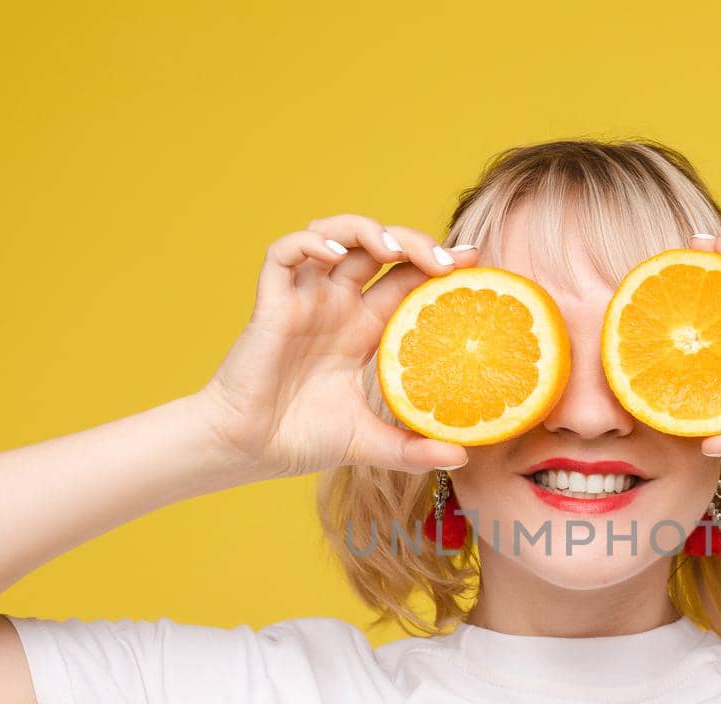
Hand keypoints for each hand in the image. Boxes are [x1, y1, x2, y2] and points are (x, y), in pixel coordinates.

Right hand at [198, 215, 481, 479]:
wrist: (247, 451)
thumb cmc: (302, 441)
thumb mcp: (371, 444)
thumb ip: (414, 449)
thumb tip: (463, 457)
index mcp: (363, 330)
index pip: (406, 279)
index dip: (436, 264)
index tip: (473, 260)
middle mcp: (337, 306)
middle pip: (378, 248)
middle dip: (413, 242)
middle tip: (444, 261)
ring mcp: (305, 300)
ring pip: (335, 235)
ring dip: (365, 230)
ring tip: (392, 250)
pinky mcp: (271, 303)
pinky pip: (284, 253)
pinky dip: (309, 242)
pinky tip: (335, 255)